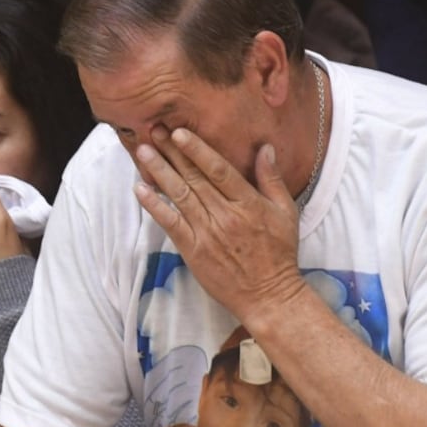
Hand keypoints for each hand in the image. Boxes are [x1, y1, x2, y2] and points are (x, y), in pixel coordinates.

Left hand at [132, 127, 306, 327]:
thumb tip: (265, 148)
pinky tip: (140, 189)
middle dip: (172, 152)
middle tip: (153, 130)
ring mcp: (207, 233)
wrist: (268, 296)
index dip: (197, 149)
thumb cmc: (279, 253)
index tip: (179, 132)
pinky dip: (154, 206)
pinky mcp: (193, 250)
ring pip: (179, 196)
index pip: (218, 170)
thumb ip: (271, 179)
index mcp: (248, 204)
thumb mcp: (285, 212)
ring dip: (159, 172)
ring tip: (143, 152)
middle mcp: (226, 215)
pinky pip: (170, 223)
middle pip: (194, 177)